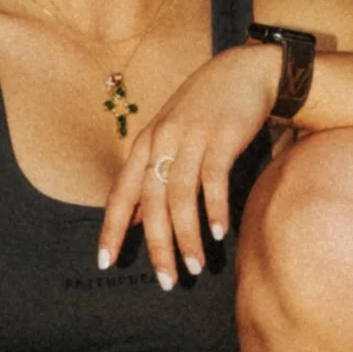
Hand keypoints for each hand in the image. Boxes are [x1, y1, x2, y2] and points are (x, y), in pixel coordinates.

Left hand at [96, 41, 282, 286]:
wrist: (246, 71)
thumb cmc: (208, 110)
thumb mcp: (172, 137)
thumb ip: (154, 175)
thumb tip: (138, 220)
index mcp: (146, 144)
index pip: (121, 193)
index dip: (112, 228)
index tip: (105, 262)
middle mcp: (162, 140)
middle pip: (152, 202)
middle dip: (157, 246)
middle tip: (166, 281)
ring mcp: (190, 136)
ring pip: (180, 196)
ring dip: (187, 236)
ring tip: (195, 267)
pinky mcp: (221, 136)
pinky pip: (213, 180)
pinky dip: (215, 209)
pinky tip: (220, 234)